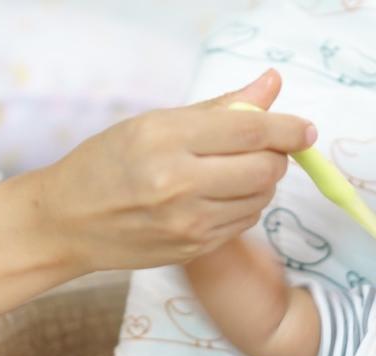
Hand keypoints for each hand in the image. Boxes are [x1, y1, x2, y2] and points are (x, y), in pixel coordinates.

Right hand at [29, 68, 315, 271]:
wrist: (69, 221)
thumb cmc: (109, 163)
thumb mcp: (156, 123)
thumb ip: (220, 107)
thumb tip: (271, 86)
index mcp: (167, 139)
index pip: (250, 131)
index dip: (287, 129)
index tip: (306, 130)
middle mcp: (179, 183)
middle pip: (265, 169)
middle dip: (276, 157)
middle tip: (263, 150)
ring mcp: (189, 222)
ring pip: (260, 199)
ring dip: (261, 182)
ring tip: (234, 172)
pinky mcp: (195, 248)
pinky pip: (244, 222)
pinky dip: (246, 206)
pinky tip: (221, 197)